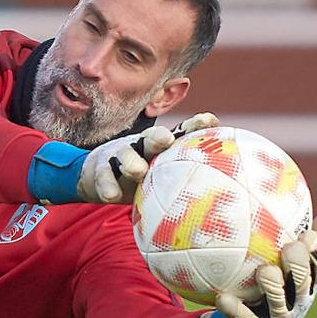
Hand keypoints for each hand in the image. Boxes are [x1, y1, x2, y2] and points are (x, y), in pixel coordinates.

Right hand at [76, 112, 219, 203]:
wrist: (94, 179)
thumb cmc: (138, 179)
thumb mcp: (159, 177)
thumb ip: (183, 180)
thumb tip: (222, 193)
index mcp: (160, 146)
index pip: (180, 133)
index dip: (194, 125)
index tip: (210, 121)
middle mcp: (141, 146)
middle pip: (151, 137)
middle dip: (159, 137)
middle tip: (166, 141)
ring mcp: (118, 156)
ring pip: (125, 154)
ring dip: (131, 162)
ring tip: (137, 171)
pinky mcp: (99, 171)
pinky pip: (103, 177)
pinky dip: (107, 186)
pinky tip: (111, 196)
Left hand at [215, 210, 316, 317]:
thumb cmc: (275, 287)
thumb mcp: (292, 265)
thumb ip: (308, 243)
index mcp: (306, 284)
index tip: (309, 234)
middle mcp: (297, 302)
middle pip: (302, 284)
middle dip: (299, 267)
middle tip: (291, 248)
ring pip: (278, 303)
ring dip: (273, 286)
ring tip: (264, 270)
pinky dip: (234, 309)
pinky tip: (222, 298)